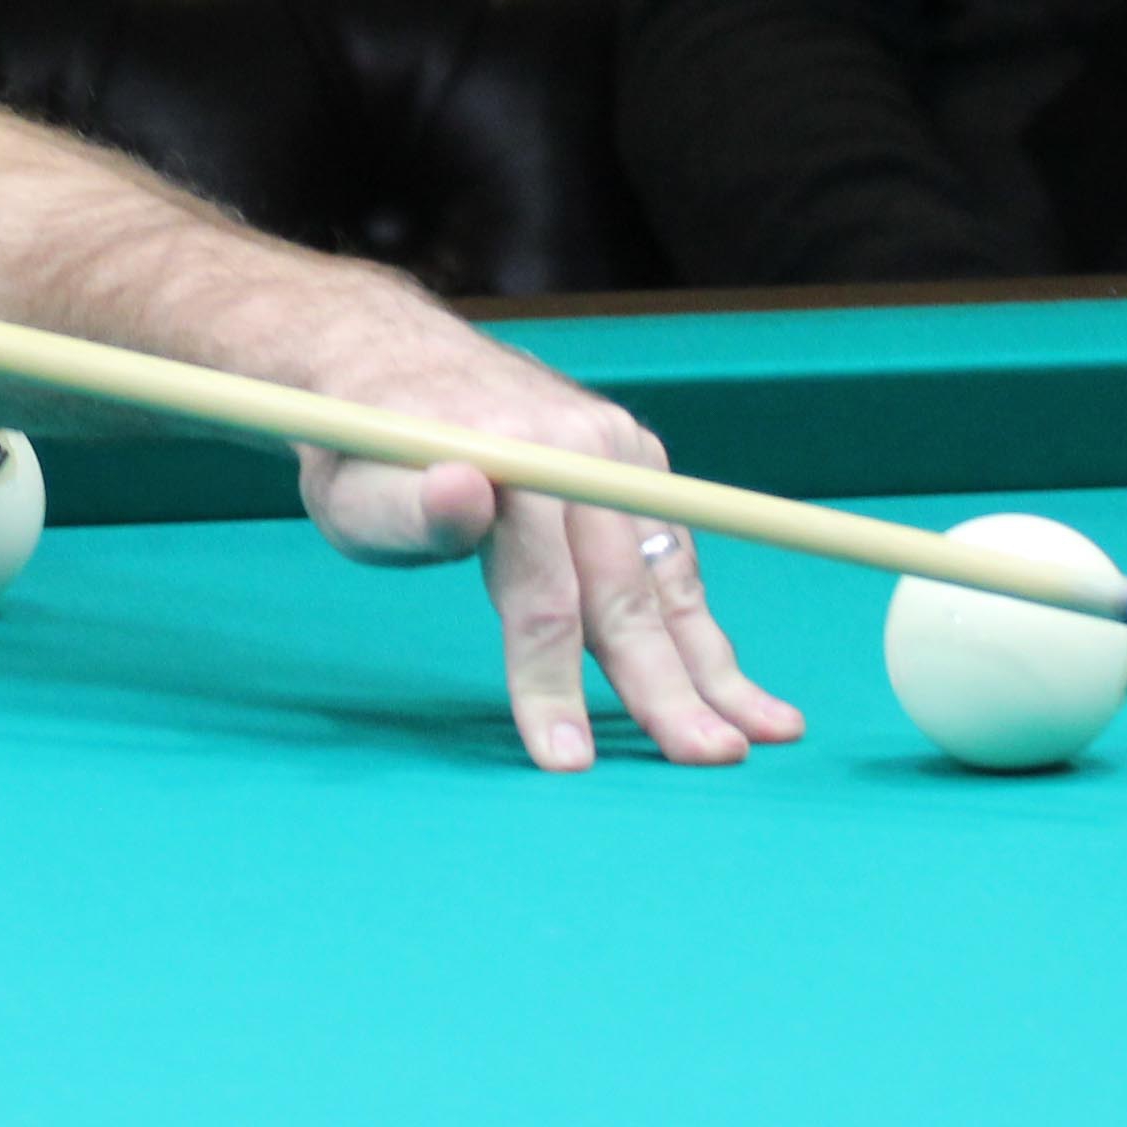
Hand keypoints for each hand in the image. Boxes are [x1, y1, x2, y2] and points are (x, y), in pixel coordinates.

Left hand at [294, 326, 806, 773]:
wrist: (391, 364)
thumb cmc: (363, 452)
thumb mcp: (357, 490)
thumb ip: (413, 511)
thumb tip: (466, 492)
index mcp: (516, 456)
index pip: (544, 596)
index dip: (552, 683)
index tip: (566, 762)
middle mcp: (585, 446)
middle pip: (625, 593)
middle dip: (667, 689)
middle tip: (709, 759)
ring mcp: (619, 451)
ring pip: (665, 579)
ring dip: (713, 663)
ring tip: (770, 730)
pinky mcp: (635, 463)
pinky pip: (670, 559)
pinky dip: (699, 624)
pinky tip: (736, 683)